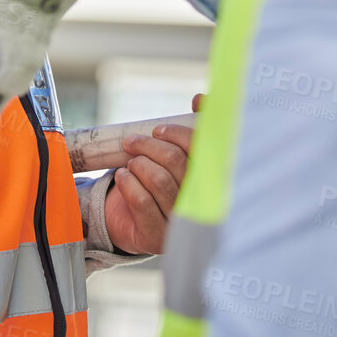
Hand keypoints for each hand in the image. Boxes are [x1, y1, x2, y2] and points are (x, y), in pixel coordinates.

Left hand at [103, 107, 195, 255]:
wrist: (132, 222)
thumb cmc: (160, 182)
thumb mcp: (176, 156)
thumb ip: (194, 127)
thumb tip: (202, 99)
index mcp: (213, 182)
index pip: (202, 151)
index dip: (179, 134)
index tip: (157, 130)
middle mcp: (202, 205)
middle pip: (175, 161)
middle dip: (148, 145)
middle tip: (132, 142)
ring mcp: (182, 224)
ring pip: (159, 180)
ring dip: (139, 164)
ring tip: (131, 162)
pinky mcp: (158, 238)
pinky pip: (142, 201)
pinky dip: (128, 183)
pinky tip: (123, 176)